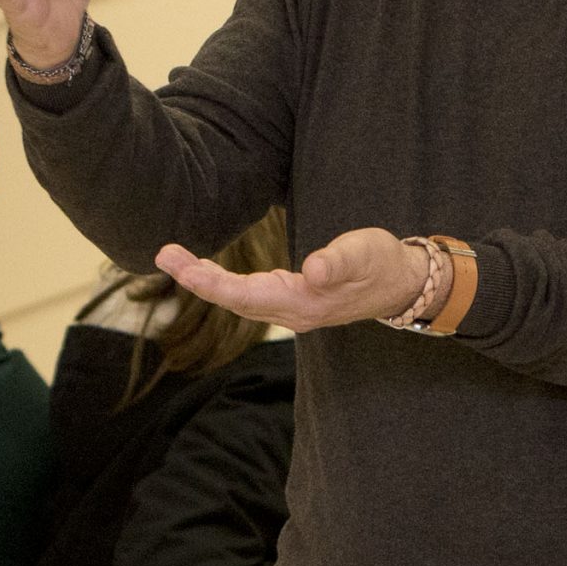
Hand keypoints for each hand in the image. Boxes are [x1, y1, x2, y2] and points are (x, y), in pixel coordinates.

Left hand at [156, 228, 428, 333]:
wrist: (402, 285)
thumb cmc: (382, 264)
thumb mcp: (364, 253)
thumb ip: (338, 261)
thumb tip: (313, 270)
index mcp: (302, 303)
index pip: (242, 295)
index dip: (207, 281)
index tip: (178, 263)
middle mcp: (291, 312)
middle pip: (232, 300)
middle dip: (196, 278)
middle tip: (163, 253)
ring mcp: (291, 309)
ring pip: (238, 299)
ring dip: (206, 281)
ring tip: (175, 258)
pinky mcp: (294, 300)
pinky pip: (248, 296)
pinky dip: (224, 284)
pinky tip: (208, 271)